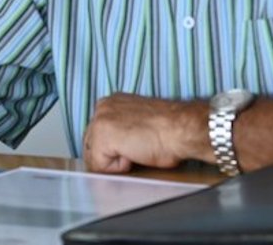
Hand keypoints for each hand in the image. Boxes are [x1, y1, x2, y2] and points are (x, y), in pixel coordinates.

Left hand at [82, 93, 206, 172]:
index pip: (95, 134)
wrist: (181, 129)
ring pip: (95, 157)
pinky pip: (100, 166)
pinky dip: (118, 168)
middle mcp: (102, 108)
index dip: (111, 150)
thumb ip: (122, 130)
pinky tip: (135, 155)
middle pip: (91, 145)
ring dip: (115, 162)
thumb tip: (115, 149)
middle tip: (134, 156)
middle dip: (108, 158)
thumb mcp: (139, 123)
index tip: (128, 151)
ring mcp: (100, 121)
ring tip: (137, 152)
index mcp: (111, 103)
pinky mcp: (102, 137)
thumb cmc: (171, 129)